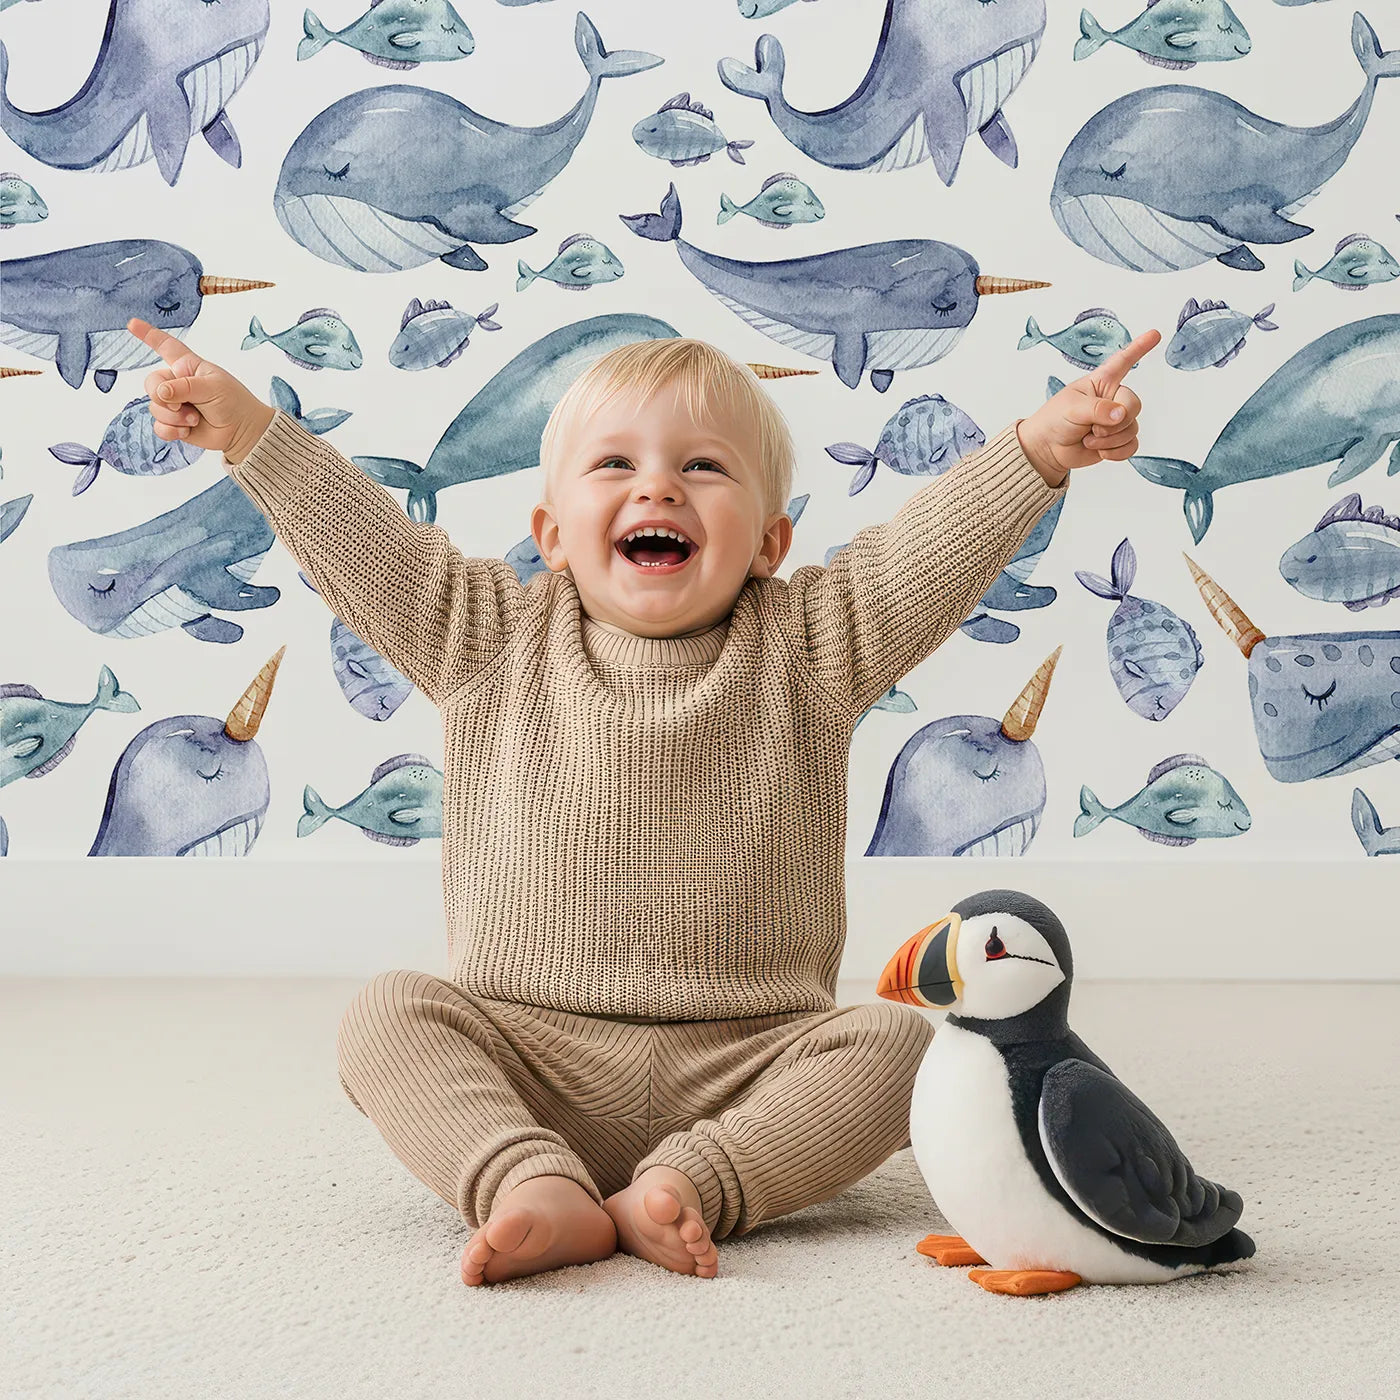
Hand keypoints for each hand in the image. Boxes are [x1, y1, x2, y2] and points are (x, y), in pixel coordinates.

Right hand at [126, 317, 274, 462]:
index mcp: (188, 366)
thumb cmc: (234, 402)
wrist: (242, 431)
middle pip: (151, 382)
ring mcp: (175, 403)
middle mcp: (177, 382)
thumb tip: (160, 393)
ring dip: (174, 417)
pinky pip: (158, 426)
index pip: (165, 346)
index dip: (148, 334)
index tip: (132, 323)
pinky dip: (171, 431)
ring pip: (154, 407)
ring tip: (196, 419)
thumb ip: (184, 387)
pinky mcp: (174, 423)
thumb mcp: (212, 387)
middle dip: (162, 396)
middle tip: (181, 405)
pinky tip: (187, 430)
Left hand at [1016, 328, 1161, 485]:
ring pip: (1132, 428)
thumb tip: (1120, 414)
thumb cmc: (1054, 420)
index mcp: (1101, 382)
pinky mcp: (1117, 440)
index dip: (1139, 347)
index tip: (1155, 334)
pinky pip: (1131, 446)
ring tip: (1088, 438)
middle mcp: (1112, 398)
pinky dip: (1115, 452)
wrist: (1048, 449)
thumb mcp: (1072, 408)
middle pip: (1134, 405)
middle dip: (1115, 421)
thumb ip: (1097, 409)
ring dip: (1109, 440)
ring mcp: (1116, 420)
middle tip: (1093, 428)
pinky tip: (1100, 451)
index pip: (1123, 361)